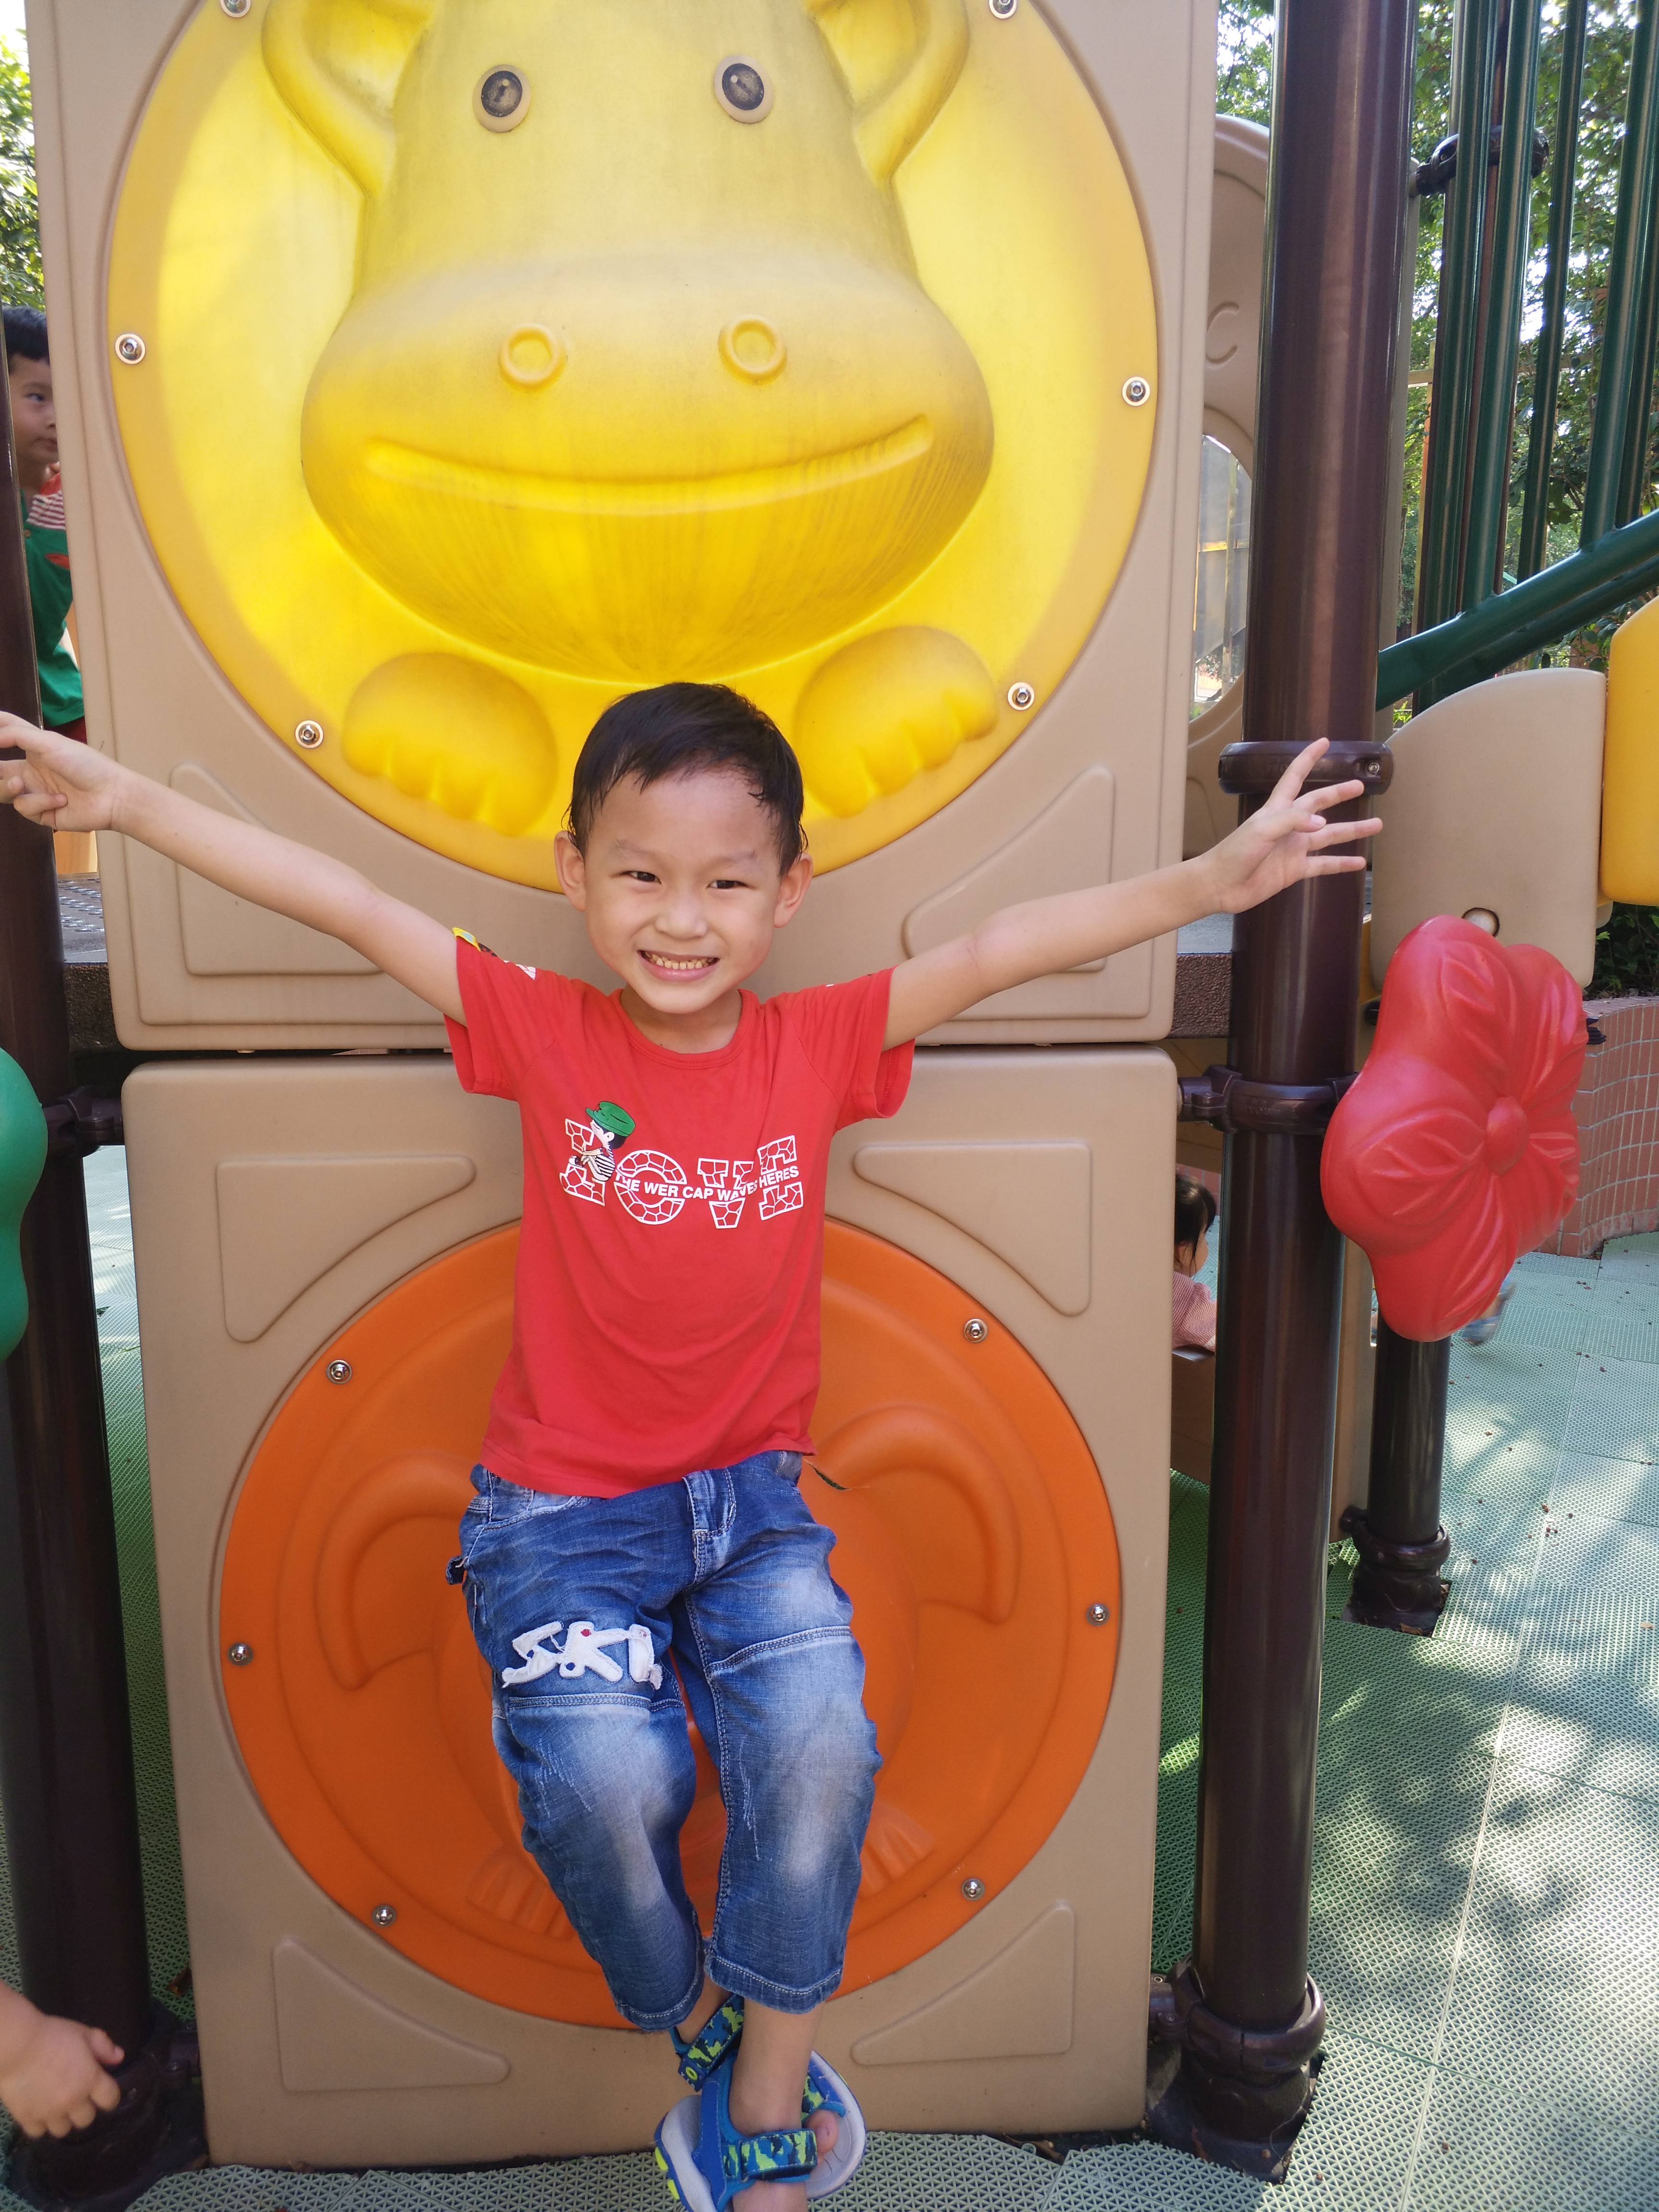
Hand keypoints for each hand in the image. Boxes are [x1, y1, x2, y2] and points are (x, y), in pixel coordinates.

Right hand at [0, 714, 124, 834]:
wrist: (111, 795)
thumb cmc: (85, 764)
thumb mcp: (49, 742)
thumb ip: (17, 735)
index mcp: (33, 750)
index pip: (7, 736)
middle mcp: (31, 771)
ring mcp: (35, 793)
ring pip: (3, 791)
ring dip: (6, 787)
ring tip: (19, 783)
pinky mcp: (41, 813)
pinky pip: (24, 807)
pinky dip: (39, 802)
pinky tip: (61, 800)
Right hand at [0, 1990, 122, 2137]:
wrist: (17, 2045)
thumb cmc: (52, 2034)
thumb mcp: (83, 2033)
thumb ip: (103, 2046)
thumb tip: (119, 2058)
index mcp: (90, 2080)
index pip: (111, 2099)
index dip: (110, 2097)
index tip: (104, 2093)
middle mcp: (72, 2101)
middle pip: (86, 2119)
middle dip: (84, 2109)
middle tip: (77, 2097)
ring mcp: (49, 2112)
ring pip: (63, 2130)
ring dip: (63, 2120)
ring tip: (57, 2106)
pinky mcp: (27, 2118)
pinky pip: (39, 2132)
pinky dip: (40, 2124)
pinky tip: (39, 2111)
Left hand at [1198, 739, 1380, 914]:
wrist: (1220, 886)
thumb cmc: (1234, 853)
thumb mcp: (1261, 830)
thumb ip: (1292, 822)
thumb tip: (1322, 823)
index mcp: (1277, 809)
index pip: (1295, 776)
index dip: (1308, 758)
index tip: (1324, 742)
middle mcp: (1289, 826)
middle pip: (1319, 804)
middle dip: (1339, 794)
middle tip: (1361, 785)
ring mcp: (1293, 848)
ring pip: (1329, 835)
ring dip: (1352, 830)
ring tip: (1376, 825)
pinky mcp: (1295, 870)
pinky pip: (1324, 865)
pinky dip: (1342, 864)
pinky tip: (1360, 863)